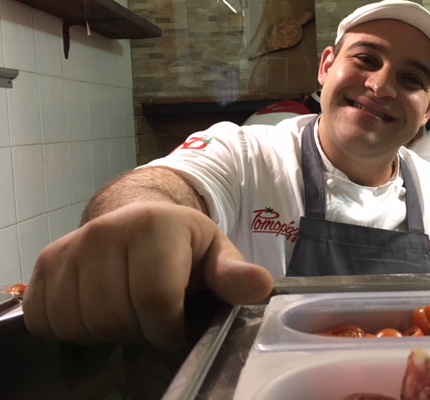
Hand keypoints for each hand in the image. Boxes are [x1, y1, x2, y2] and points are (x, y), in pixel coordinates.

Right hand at [22, 202, 273, 349]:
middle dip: (139, 332)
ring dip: (106, 334)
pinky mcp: (45, 264)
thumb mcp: (216, 253)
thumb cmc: (182, 243)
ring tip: (128, 313)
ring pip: (80, 324)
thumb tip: (261, 287)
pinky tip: (97, 312)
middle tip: (152, 320)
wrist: (137, 218)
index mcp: (154, 226)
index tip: (178, 329)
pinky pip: (48, 320)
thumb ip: (234, 274)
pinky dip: (73, 329)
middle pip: (114, 318)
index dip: (169, 330)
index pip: (155, 301)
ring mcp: (70, 247)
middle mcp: (106, 231)